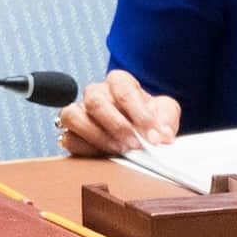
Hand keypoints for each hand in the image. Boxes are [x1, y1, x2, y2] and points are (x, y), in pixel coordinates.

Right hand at [57, 69, 179, 156]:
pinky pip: (69, 138)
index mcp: (119, 81)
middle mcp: (96, 93)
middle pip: (95, 101)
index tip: (153, 135)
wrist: (138, 132)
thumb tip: (163, 134)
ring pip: (74, 116)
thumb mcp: (165, 111)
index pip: (124, 89)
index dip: (139, 113)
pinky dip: (86, 148)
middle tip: (135, 144)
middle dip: (117, 126)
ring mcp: (79, 111)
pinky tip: (105, 155)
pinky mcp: (70, 132)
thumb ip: (167, 118)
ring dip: (98, 136)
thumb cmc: (150, 117)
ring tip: (120, 150)